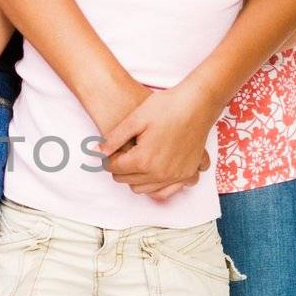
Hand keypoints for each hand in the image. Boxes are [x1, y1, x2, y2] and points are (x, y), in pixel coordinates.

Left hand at [100, 84, 215, 199]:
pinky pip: (166, 191)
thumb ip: (114, 138)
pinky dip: (156, 186)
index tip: (111, 150)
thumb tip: (98, 152)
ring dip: (136, 178)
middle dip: (120, 168)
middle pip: (126, 180)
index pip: (114, 168)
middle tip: (122, 154)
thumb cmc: (166, 107)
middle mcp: (159, 173)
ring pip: (143, 189)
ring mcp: (175, 176)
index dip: (108, 159)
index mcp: (143, 159)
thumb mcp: (135, 119)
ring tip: (137, 160)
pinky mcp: (187, 174)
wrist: (197, 104)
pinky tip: (152, 171)